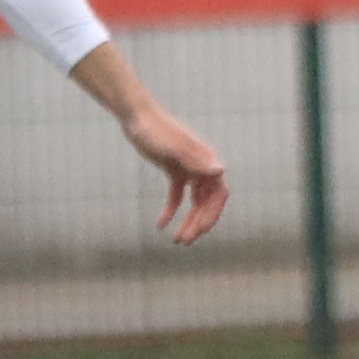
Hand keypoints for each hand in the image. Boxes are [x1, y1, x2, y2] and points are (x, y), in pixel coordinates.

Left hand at [124, 98, 230, 242]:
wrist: (137, 117)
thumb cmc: (155, 130)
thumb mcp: (173, 148)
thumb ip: (196, 161)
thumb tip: (222, 171)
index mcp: (207, 161)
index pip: (218, 194)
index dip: (212, 214)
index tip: (200, 231)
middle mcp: (202, 166)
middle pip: (206, 202)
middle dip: (197, 223)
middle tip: (184, 241)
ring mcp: (189, 169)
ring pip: (194, 202)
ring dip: (188, 221)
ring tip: (177, 240)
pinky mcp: (174, 170)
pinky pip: (177, 196)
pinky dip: (170, 210)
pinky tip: (160, 225)